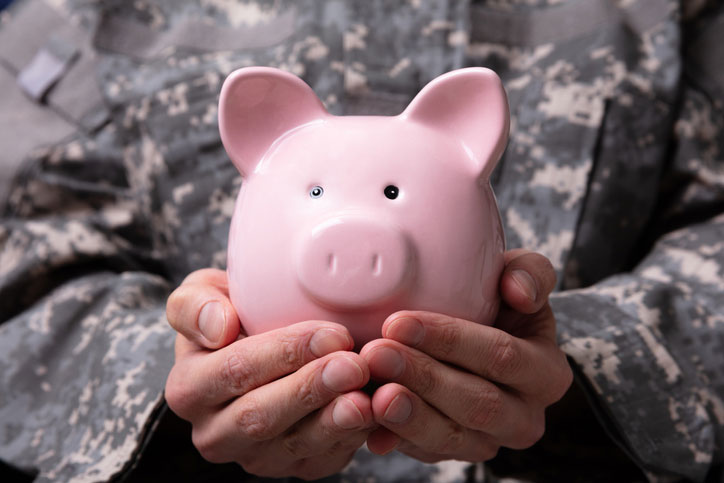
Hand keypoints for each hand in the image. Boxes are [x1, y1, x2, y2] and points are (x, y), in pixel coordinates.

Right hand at [164, 269, 374, 478]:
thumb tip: (220, 327)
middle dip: (312, 389)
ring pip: (295, 444)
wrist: (257, 349)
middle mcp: (215, 433)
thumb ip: (196, 305)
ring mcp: (254, 457)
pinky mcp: (294, 468)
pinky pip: (322, 459)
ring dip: (334, 420)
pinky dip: (351, 437)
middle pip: (262, 415)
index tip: (330, 333)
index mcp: (188, 389)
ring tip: (366, 396)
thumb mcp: (202, 296)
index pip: (235, 371)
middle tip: (354, 364)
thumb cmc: (231, 317)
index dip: (284, 353)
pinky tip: (373, 412)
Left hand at [360, 250, 572, 461]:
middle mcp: (524, 417)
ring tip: (374, 394)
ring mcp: (489, 442)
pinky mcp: (454, 455)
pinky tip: (369, 422)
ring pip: (451, 436)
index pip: (501, 356)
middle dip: (423, 377)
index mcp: (546, 373)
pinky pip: (425, 452)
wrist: (473, 347)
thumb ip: (530, 272)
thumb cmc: (497, 305)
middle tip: (376, 353)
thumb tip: (519, 291)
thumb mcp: (519, 280)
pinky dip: (394, 438)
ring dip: (409, 415)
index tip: (399, 322)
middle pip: (476, 402)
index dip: (450, 340)